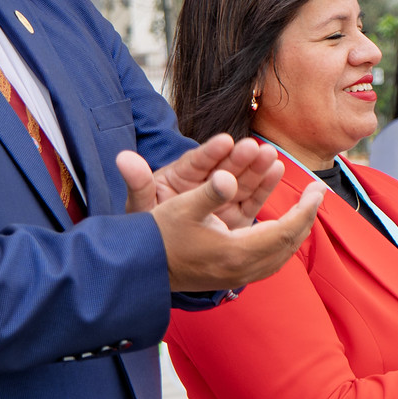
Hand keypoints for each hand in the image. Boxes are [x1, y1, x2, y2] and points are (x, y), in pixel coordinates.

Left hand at [119, 134, 283, 230]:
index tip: (224, 142)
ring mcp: (220, 199)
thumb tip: (122, 158)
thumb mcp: (140, 206)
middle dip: (239, 158)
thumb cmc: (147, 228)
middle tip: (254, 148)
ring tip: (269, 156)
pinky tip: (275, 170)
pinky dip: (263, 185)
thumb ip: (137, 182)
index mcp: (179, 178)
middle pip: (223, 169)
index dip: (210, 153)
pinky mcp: (235, 216)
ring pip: (241, 181)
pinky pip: (251, 199)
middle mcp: (202, 185)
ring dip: (256, 168)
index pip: (196, 163)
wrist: (159, 257)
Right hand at [149, 166, 324, 291]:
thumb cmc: (159, 237)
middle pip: (288, 243)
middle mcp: (242, 269)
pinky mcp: (231, 279)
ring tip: (306, 209)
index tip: (317, 189)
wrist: (142, 272)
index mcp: (235, 252)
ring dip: (296, 230)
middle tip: (318, 192)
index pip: (284, 230)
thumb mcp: (182, 208)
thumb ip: (209, 192)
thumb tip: (228, 179)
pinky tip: (282, 231)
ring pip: (281, 255)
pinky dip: (282, 244)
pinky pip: (270, 262)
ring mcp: (237, 277)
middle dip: (306, 216)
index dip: (304, 209)